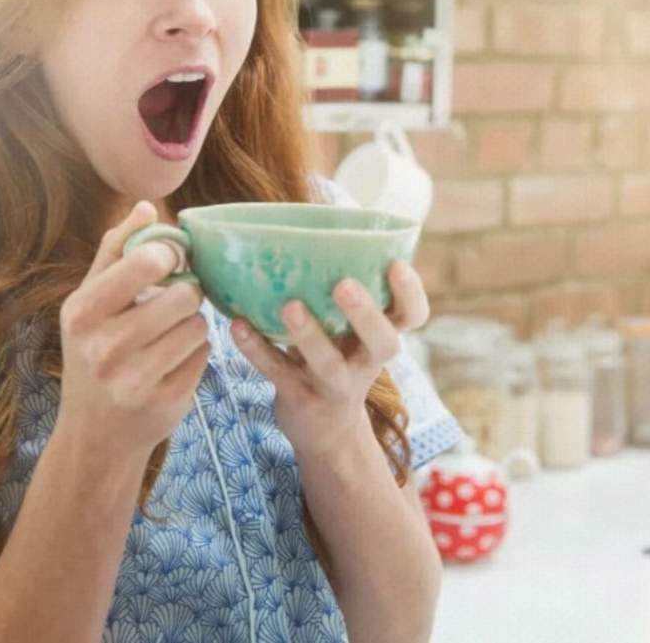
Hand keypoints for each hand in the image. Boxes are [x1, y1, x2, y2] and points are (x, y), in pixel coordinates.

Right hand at [56, 201, 210, 460]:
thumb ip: (115, 251)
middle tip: (175, 301)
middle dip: (186, 294)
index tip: (171, 261)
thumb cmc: (93, 353)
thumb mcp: (88, 303)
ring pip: (198, 325)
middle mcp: (104, 348)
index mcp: (82, 314)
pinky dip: (196, 353)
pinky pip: (204, 355)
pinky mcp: (166, 403)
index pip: (146, 261)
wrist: (95, 434)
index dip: (171, 255)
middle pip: (184, 295)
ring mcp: (135, 380)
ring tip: (171, 334)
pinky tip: (173, 362)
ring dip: (193, 325)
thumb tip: (147, 206)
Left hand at [231, 260, 429, 460]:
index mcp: (382, 337)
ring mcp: (334, 384)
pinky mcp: (300, 399)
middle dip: (365, 314)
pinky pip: (278, 373)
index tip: (396, 264)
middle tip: (344, 285)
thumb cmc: (337, 357)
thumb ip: (343, 289)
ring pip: (328, 363)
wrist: (325, 432)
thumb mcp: (351, 330)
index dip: (411, 292)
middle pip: (382, 342)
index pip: (413, 316)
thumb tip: (317, 217)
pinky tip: (236, 325)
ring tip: (289, 305)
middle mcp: (366, 362)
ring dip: (309, 334)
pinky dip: (256, 349)